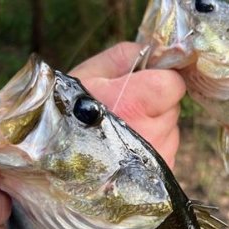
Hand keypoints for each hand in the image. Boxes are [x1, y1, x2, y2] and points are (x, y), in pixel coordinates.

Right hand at [69, 42, 185, 167]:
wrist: (55, 169)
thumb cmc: (66, 119)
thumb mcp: (86, 77)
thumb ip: (123, 57)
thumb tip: (152, 53)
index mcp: (135, 104)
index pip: (173, 84)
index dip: (161, 80)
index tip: (144, 85)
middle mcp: (152, 134)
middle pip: (172, 108)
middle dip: (155, 105)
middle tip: (125, 112)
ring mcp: (159, 159)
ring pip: (170, 131)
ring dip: (154, 128)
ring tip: (121, 136)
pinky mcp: (161, 175)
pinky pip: (165, 152)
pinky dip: (151, 150)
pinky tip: (124, 154)